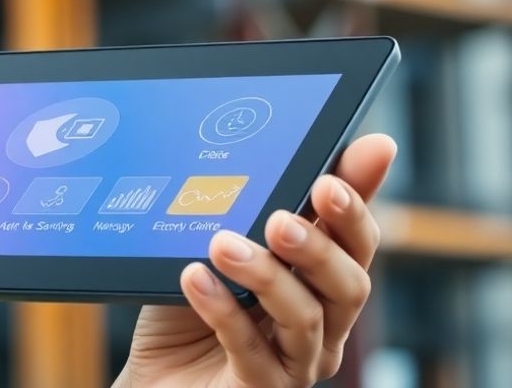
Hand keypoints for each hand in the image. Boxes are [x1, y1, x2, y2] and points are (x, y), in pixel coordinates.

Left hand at [114, 133, 396, 387]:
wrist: (155, 379)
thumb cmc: (189, 310)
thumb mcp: (215, 249)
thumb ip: (250, 208)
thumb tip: (275, 146)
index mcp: (320, 283)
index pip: (356, 243)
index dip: (355, 208)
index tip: (333, 177)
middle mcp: (322, 325)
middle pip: (350, 286)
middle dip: (320, 247)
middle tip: (282, 219)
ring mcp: (294, 363)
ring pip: (304, 320)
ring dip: (266, 277)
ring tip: (222, 245)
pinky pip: (250, 352)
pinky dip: (223, 312)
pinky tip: (196, 279)